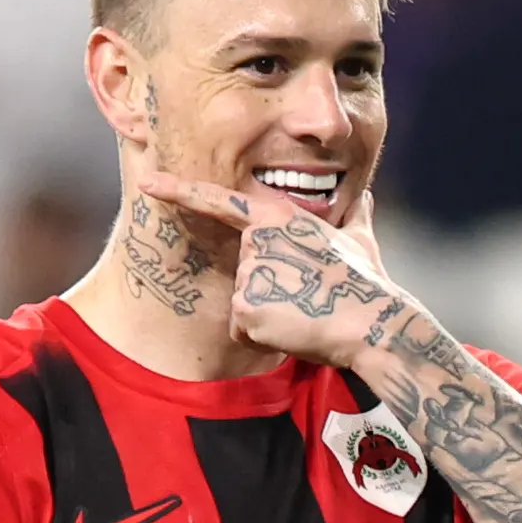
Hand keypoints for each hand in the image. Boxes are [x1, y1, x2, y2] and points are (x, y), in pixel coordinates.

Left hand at [136, 168, 417, 369]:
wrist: (372, 321)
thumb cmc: (367, 284)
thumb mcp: (360, 240)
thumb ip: (355, 217)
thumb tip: (366, 198)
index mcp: (278, 217)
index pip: (222, 202)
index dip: (180, 191)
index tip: (149, 183)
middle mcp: (257, 239)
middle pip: (243, 275)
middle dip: (268, 295)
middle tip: (305, 299)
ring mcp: (249, 271)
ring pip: (242, 307)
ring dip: (268, 319)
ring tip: (302, 314)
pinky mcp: (244, 306)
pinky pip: (243, 332)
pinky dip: (265, 340)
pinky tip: (292, 330)